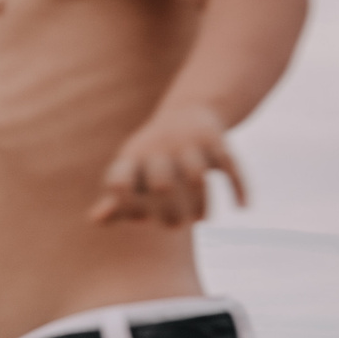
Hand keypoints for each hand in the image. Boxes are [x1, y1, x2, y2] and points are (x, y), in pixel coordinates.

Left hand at [90, 107, 246, 225]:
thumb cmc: (150, 154)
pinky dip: (239, 188)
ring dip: (202, 204)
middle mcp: (160, 148)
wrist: (187, 111)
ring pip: (198, 178)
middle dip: (168, 211)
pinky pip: (231, 167)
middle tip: (175, 226)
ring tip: (200, 220)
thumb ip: (116, 198)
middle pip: (162, 184)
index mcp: (133, 157)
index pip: (120, 183)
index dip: (127, 205)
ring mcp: (190, 143)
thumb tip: (95, 220)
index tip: (140, 218)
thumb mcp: (131, 170)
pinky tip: (243, 208)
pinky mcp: (217, 141)